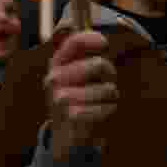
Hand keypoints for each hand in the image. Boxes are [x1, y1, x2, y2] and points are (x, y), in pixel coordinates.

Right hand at [45, 31, 118, 162]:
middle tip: (107, 80)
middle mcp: (55, 78)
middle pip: (98, 64)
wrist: (65, 136)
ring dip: (111, 94)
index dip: (93, 39)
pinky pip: (106, 107)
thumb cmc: (77, 98)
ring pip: (106, 88)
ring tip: (104, 99)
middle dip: (109, 72)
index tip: (105, 44)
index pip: (74, 42)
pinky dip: (109, 109)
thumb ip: (83, 52)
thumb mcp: (75, 72)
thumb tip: (85, 30)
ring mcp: (61, 97)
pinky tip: (102, 112)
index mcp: (57, 63)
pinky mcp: (72, 115)